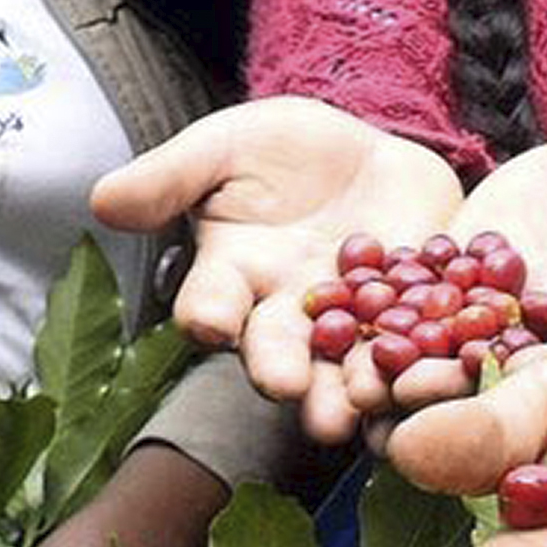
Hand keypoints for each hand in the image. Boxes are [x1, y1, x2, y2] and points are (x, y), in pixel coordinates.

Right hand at [92, 99, 461, 402]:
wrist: (373, 154)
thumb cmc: (283, 151)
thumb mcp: (227, 145)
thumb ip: (172, 174)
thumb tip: (102, 199)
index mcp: (233, 280)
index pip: (210, 305)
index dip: (207, 314)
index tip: (209, 322)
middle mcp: (286, 318)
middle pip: (277, 353)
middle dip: (282, 371)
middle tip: (291, 388)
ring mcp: (352, 330)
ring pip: (346, 370)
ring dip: (353, 390)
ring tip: (361, 400)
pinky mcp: (416, 326)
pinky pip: (421, 355)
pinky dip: (431, 371)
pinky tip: (443, 380)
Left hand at [318, 118, 546, 439]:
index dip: (512, 381)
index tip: (466, 385)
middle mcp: (533, 336)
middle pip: (478, 374)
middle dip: (428, 388)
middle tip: (373, 399)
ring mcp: (486, 313)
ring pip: (431, 348)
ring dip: (384, 366)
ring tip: (332, 378)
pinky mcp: (451, 282)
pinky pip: (404, 300)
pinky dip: (364, 312)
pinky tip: (317, 318)